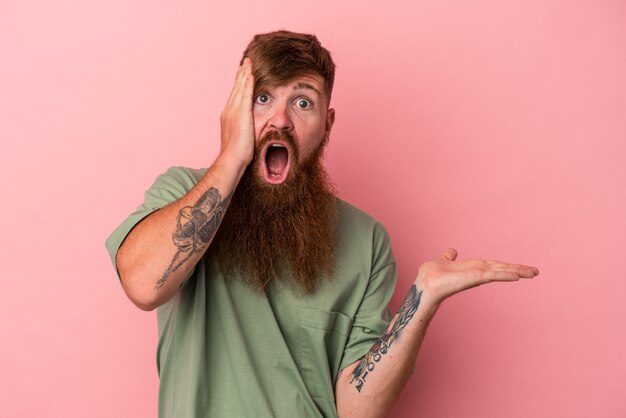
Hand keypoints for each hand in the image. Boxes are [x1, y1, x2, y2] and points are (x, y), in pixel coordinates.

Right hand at [219, 57, 254, 168]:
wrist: (232, 158)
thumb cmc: (236, 154)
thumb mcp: (239, 137)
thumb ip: (243, 129)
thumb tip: (247, 130)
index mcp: (228, 115)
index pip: (235, 95)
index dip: (239, 83)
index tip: (242, 73)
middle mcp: (229, 110)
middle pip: (236, 88)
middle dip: (241, 74)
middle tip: (245, 62)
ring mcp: (234, 110)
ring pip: (240, 87)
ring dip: (244, 74)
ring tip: (248, 63)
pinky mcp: (241, 113)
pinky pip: (245, 94)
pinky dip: (247, 82)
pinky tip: (250, 73)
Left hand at [416, 248, 538, 304]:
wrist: (424, 285)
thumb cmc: (432, 276)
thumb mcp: (443, 261)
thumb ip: (448, 257)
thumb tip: (452, 251)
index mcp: (473, 268)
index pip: (494, 266)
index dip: (508, 266)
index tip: (522, 269)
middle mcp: (477, 272)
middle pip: (501, 269)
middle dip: (519, 270)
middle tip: (536, 272)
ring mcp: (476, 275)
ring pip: (500, 272)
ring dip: (517, 272)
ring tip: (533, 273)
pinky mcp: (474, 278)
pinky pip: (492, 275)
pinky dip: (504, 275)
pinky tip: (517, 276)